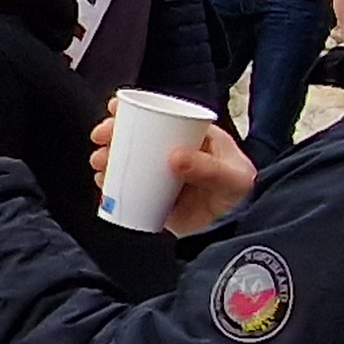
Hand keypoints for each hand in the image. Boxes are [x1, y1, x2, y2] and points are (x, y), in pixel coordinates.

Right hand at [87, 106, 257, 236]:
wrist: (238, 234)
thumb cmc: (243, 198)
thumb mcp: (231, 178)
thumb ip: (207, 168)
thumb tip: (173, 157)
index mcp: (196, 138)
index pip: (163, 116)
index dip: (136, 109)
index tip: (114, 108)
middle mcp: (177, 153)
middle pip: (140, 137)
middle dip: (114, 134)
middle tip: (100, 139)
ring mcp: (165, 176)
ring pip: (130, 161)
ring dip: (108, 158)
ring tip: (99, 163)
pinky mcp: (156, 199)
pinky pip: (130, 188)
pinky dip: (113, 185)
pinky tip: (103, 184)